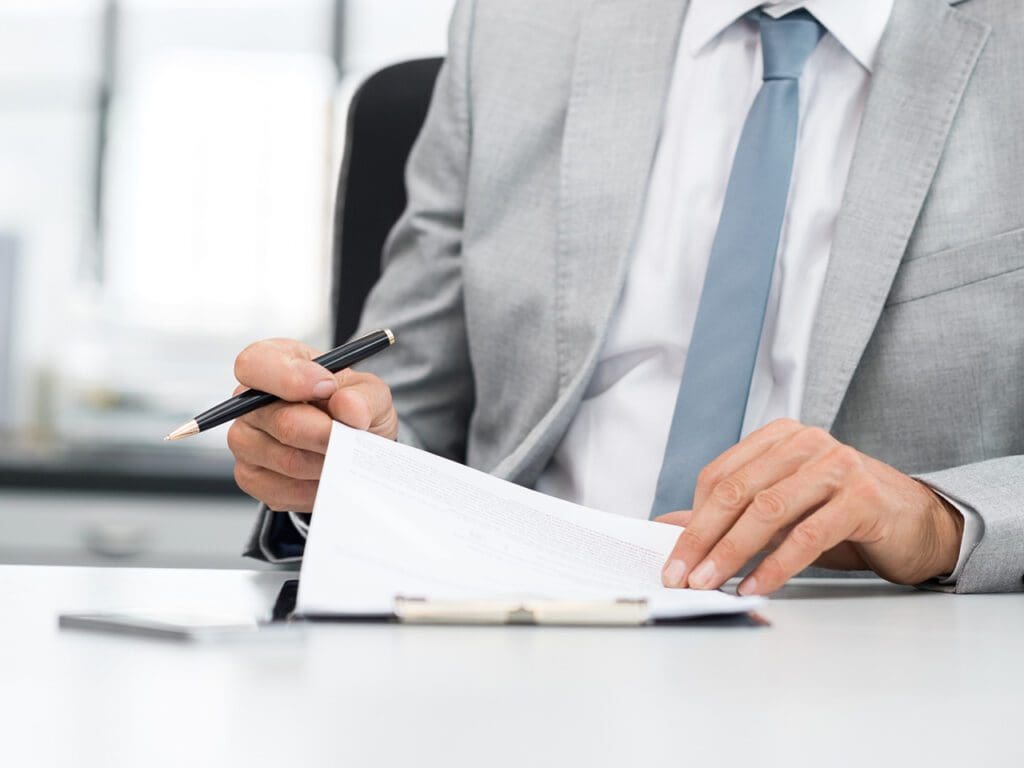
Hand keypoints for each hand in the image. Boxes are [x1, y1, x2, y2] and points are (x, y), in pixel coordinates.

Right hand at [227, 338, 397, 512]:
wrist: (353, 448)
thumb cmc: (352, 410)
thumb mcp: (369, 393)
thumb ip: (362, 396)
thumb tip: (348, 406)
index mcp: (272, 364)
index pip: (254, 365)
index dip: (289, 378)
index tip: (327, 388)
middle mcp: (250, 402)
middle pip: (281, 421)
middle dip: (326, 433)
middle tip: (350, 438)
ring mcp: (245, 440)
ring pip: (288, 460)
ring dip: (325, 463)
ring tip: (342, 456)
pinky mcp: (250, 476)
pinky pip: (282, 488)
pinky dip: (314, 487)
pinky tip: (326, 475)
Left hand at [657, 419, 963, 594]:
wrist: (916, 523)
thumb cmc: (838, 516)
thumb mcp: (779, 512)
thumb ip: (727, 515)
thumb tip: (666, 527)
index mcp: (779, 437)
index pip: (719, 475)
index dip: (692, 518)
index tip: (673, 559)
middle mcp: (806, 443)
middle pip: (737, 491)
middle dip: (702, 537)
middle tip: (680, 576)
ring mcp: (837, 466)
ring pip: (769, 510)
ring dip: (732, 552)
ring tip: (709, 584)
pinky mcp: (863, 498)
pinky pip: (808, 535)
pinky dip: (776, 565)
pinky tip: (756, 587)